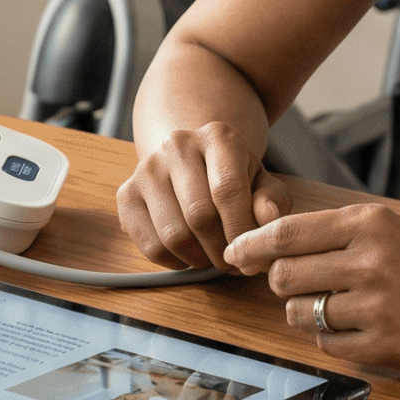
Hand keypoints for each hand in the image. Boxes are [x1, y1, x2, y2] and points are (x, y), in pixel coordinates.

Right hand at [115, 121, 291, 269]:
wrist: (192, 160)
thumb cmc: (232, 176)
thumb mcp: (261, 182)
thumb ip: (272, 201)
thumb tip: (268, 219)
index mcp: (217, 136)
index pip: (228, 190)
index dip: (242, 232)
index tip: (254, 258)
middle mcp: (177, 145)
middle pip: (199, 215)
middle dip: (222, 250)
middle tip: (234, 263)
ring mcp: (147, 168)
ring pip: (173, 235)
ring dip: (199, 259)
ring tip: (213, 257)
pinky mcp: (126, 194)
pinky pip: (149, 245)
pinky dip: (174, 262)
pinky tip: (190, 255)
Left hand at [223, 204, 399, 368]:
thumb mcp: (386, 226)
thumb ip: (330, 232)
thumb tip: (265, 248)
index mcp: (369, 224)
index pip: (286, 233)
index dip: (251, 245)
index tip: (236, 253)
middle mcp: (371, 262)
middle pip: (284, 276)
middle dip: (283, 281)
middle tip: (302, 282)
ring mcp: (377, 307)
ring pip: (300, 312)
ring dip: (306, 310)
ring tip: (337, 303)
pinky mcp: (383, 346)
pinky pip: (326, 343)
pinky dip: (332, 337)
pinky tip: (359, 325)